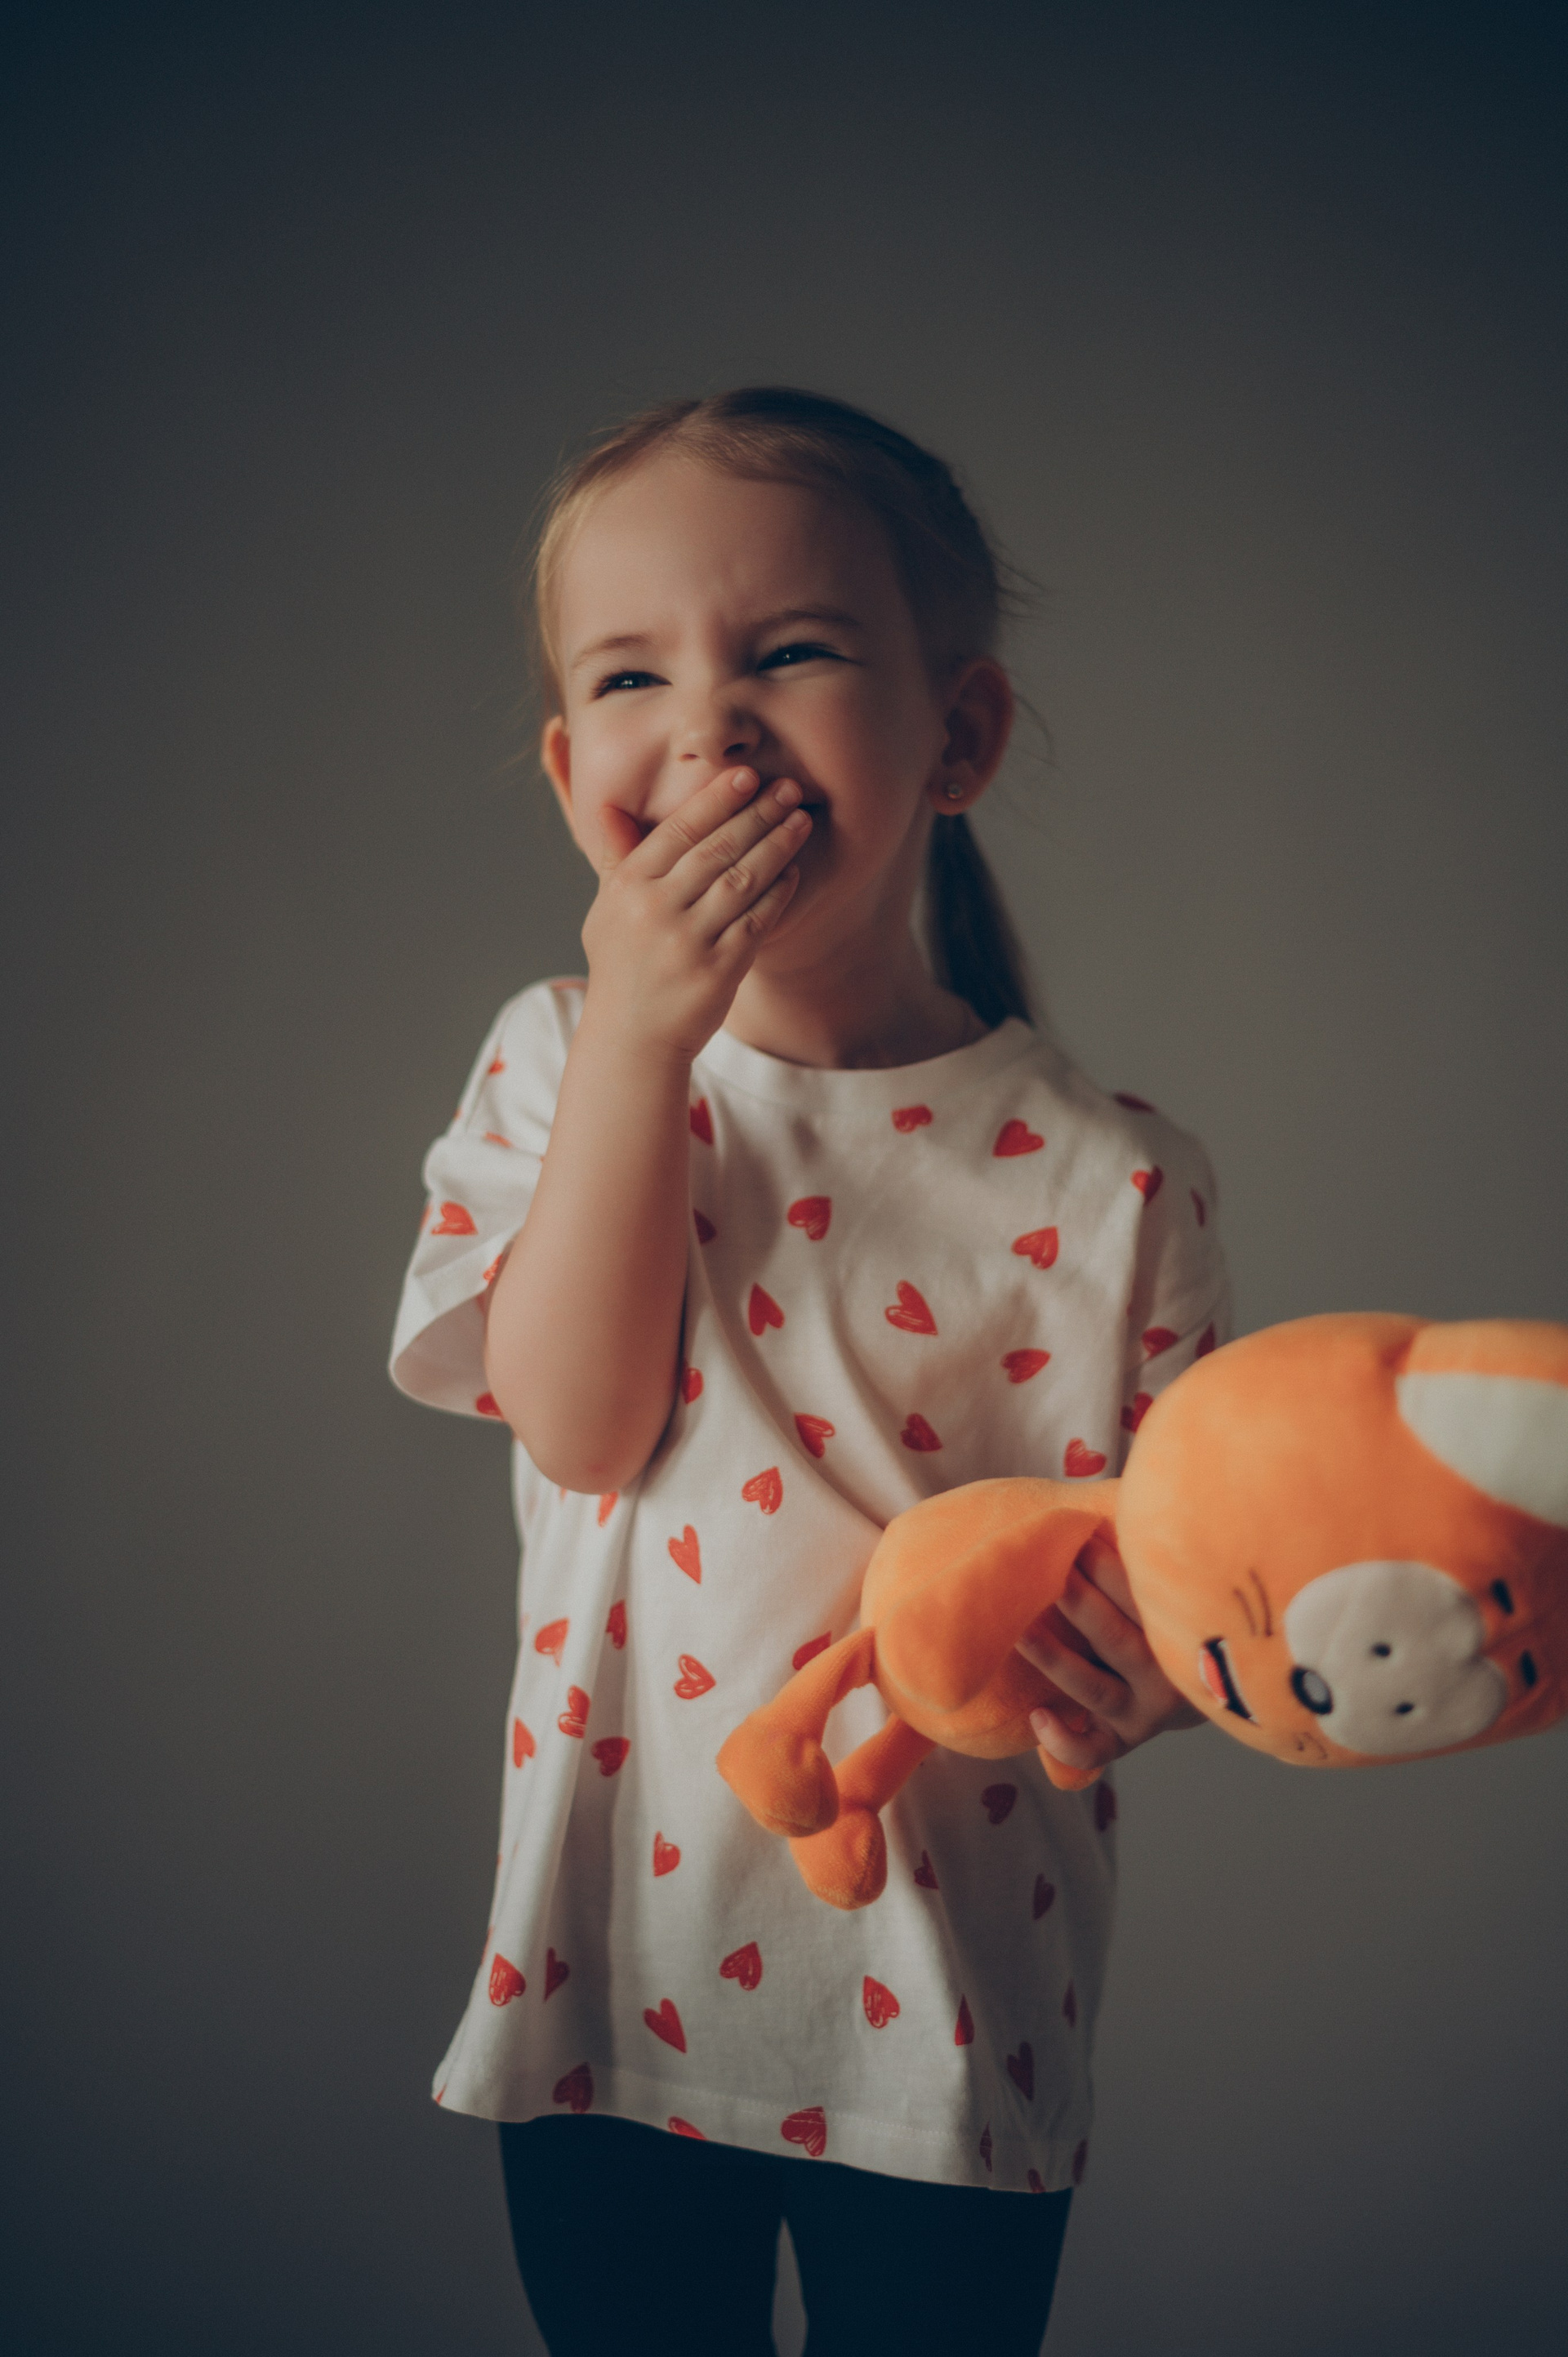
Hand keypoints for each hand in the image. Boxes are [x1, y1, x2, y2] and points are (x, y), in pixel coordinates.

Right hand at [579, 766, 811, 1058]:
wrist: (630, 1039)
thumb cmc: (622, 966)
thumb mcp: (607, 910)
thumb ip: (616, 859)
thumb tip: (610, 807)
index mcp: (628, 887)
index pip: (678, 830)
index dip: (716, 800)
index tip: (746, 775)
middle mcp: (656, 910)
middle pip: (717, 849)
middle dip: (758, 813)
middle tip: (789, 788)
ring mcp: (688, 942)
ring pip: (742, 880)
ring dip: (777, 845)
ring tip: (800, 821)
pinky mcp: (718, 971)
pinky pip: (757, 921)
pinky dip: (778, 893)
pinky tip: (793, 871)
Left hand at [1016, 1531, 1203, 1787]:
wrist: (1199, 1688)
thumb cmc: (1161, 1619)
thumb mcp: (1164, 1593)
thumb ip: (1141, 1561)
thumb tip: (1102, 1503)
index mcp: (1178, 1633)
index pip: (1144, 1599)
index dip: (1109, 1566)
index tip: (1078, 1536)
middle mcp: (1166, 1677)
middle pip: (1117, 1639)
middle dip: (1080, 1602)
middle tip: (1049, 1569)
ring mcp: (1145, 1713)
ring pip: (1095, 1689)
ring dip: (1055, 1661)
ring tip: (1020, 1631)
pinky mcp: (1123, 1742)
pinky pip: (1093, 1751)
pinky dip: (1065, 1742)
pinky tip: (1038, 1718)